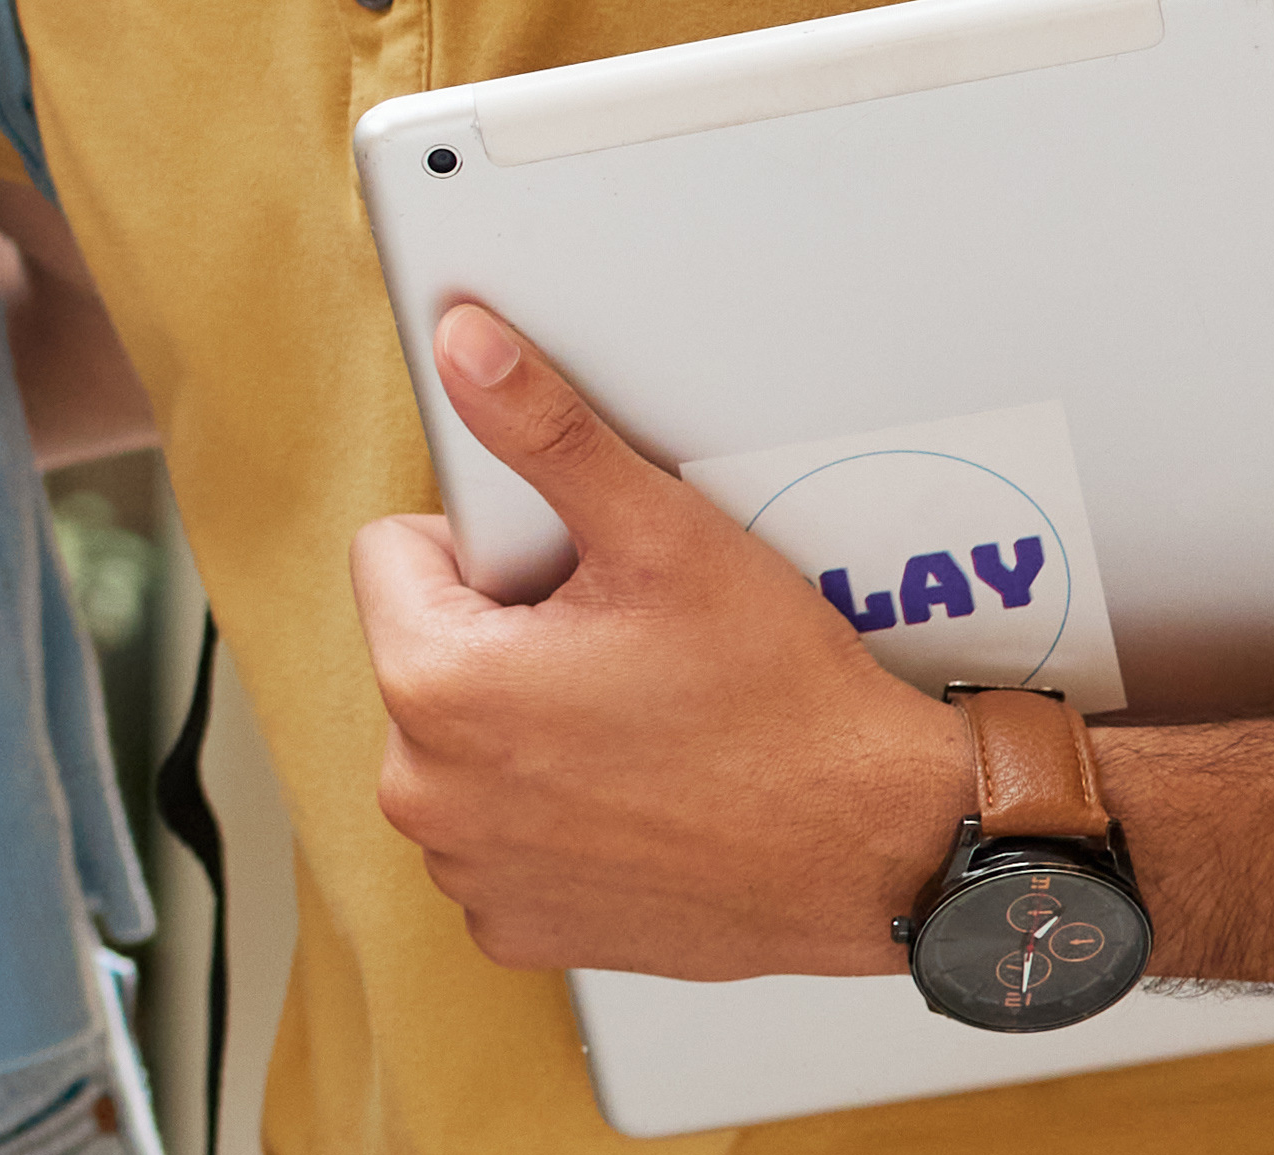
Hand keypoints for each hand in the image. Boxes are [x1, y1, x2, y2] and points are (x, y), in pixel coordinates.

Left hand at [351, 300, 967, 980]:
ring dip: (524, 726)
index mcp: (433, 687)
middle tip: (620, 652)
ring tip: (637, 723)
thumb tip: (466, 349)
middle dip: (506, 638)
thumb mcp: (662, 536)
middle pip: (427, 653)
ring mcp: (468, 871)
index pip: (392, 555)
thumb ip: (544, 432)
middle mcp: (425, 794)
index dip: (487, 548)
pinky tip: (636, 793)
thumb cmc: (785, 708)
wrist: (881, 849)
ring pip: (460, 745)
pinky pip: (497, 833)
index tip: (570, 580)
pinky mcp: (516, 925)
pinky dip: (551, 812)